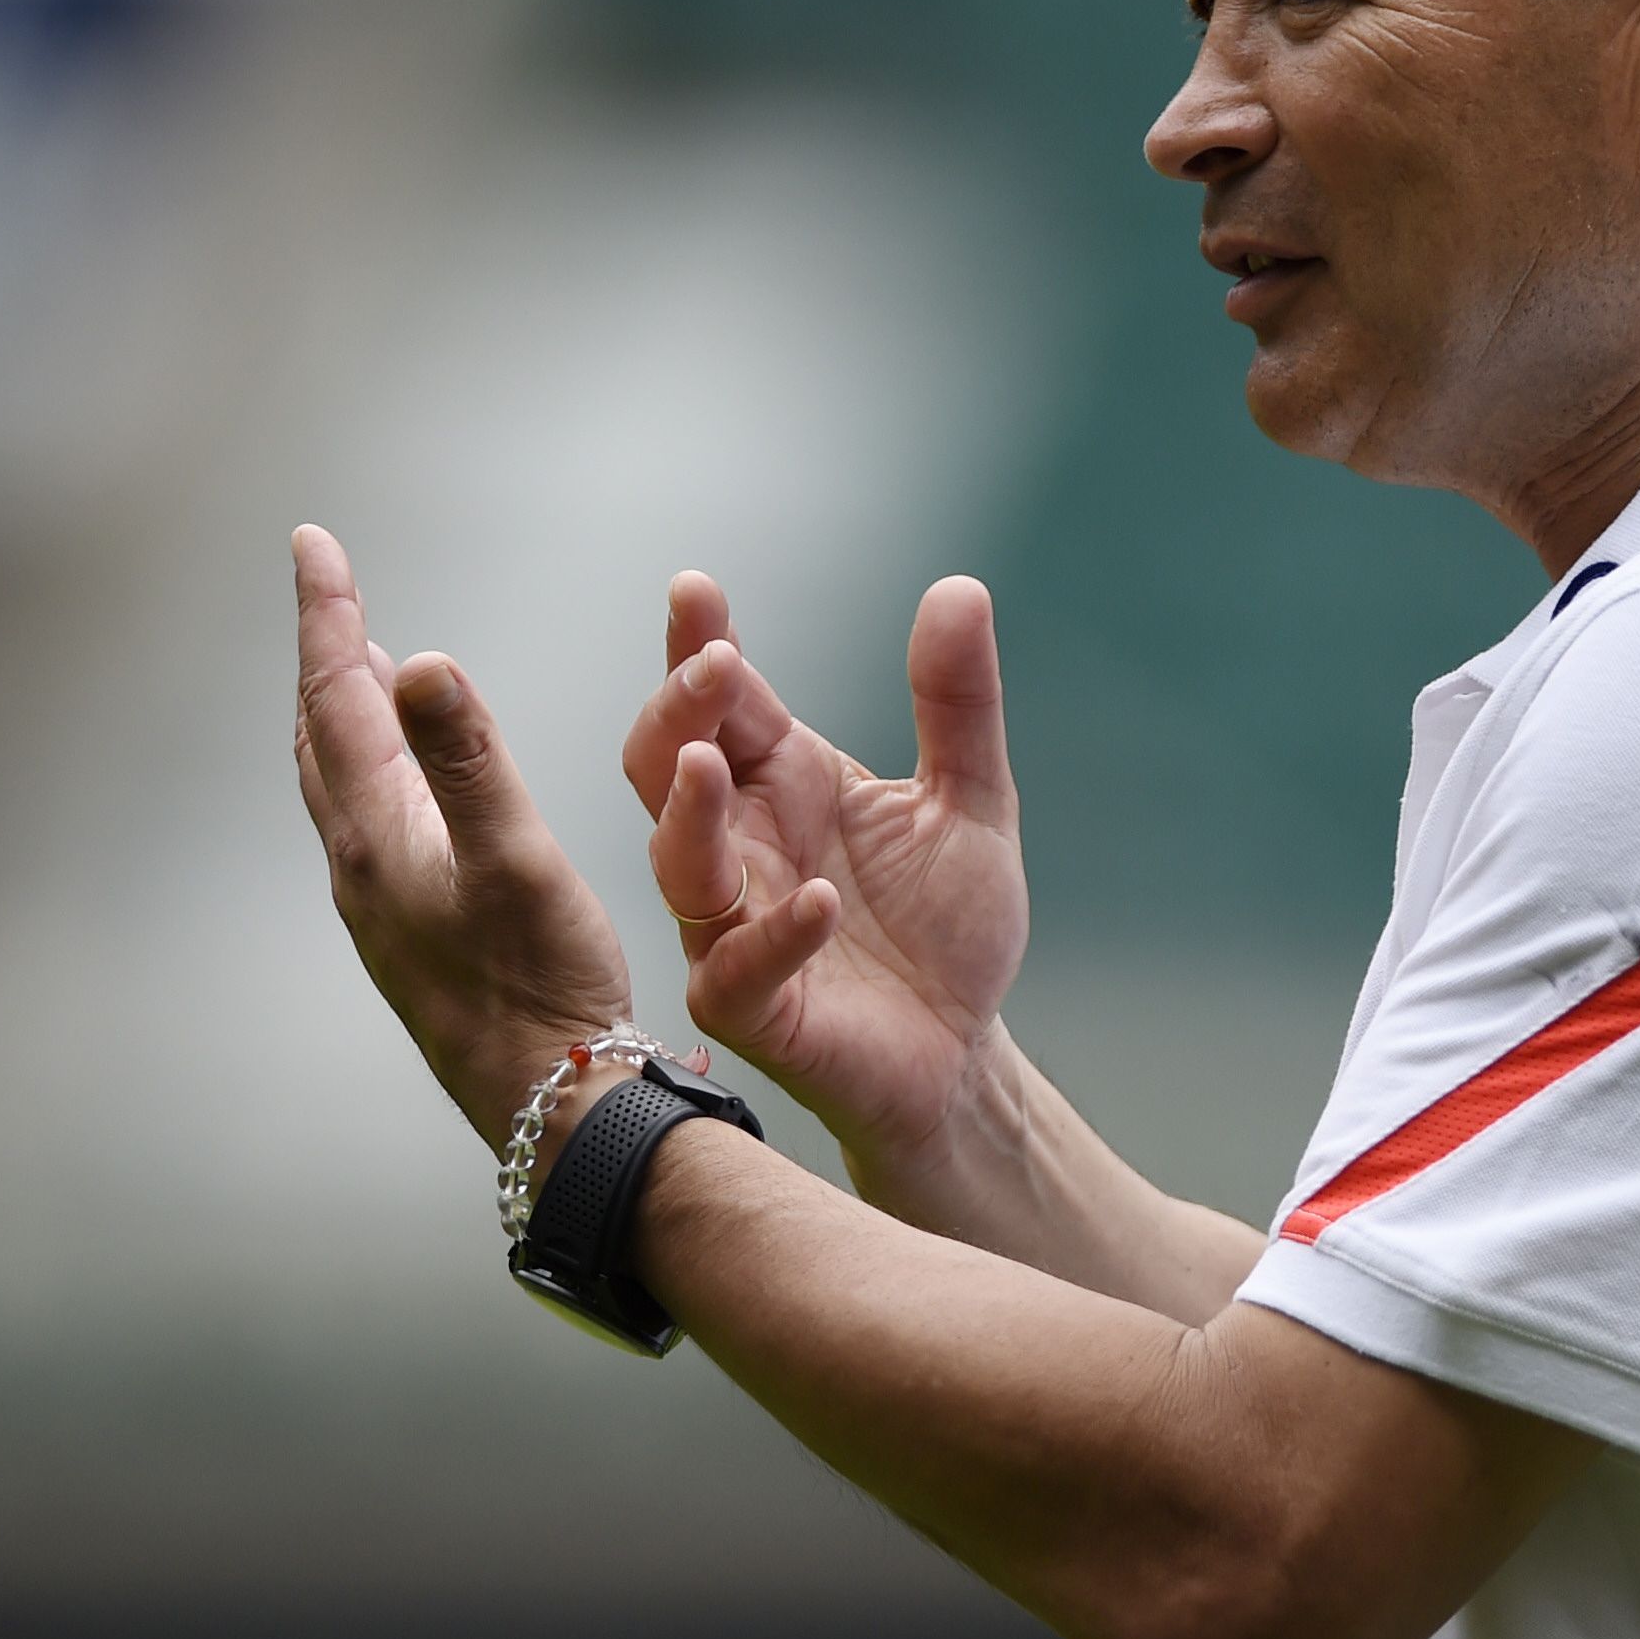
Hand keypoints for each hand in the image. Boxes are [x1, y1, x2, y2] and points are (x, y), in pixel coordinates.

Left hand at [291, 525, 635, 1143]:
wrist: (549, 1106)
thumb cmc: (540, 984)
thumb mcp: (514, 858)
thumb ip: (466, 758)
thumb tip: (421, 662)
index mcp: (376, 835)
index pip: (336, 698)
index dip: (327, 616)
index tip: (313, 544)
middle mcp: (363, 866)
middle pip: (320, 735)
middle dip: (325, 657)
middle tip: (330, 591)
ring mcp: (383, 905)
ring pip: (339, 785)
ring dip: (342, 716)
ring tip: (359, 672)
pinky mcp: (413, 934)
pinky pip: (371, 825)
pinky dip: (375, 772)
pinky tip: (408, 789)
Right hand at [621, 569, 1031, 1206]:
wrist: (964, 1051)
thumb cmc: (946, 926)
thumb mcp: (971, 799)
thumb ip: (958, 704)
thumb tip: (958, 587)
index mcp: (782, 782)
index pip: (723, 702)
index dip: (700, 645)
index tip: (694, 588)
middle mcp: (744, 847)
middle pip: (668, 768)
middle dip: (675, 713)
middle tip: (709, 664)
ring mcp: (734, 928)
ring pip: (678, 865)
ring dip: (690, 814)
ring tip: (711, 765)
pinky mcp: (752, 1009)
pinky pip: (740, 969)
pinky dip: (775, 933)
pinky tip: (818, 898)